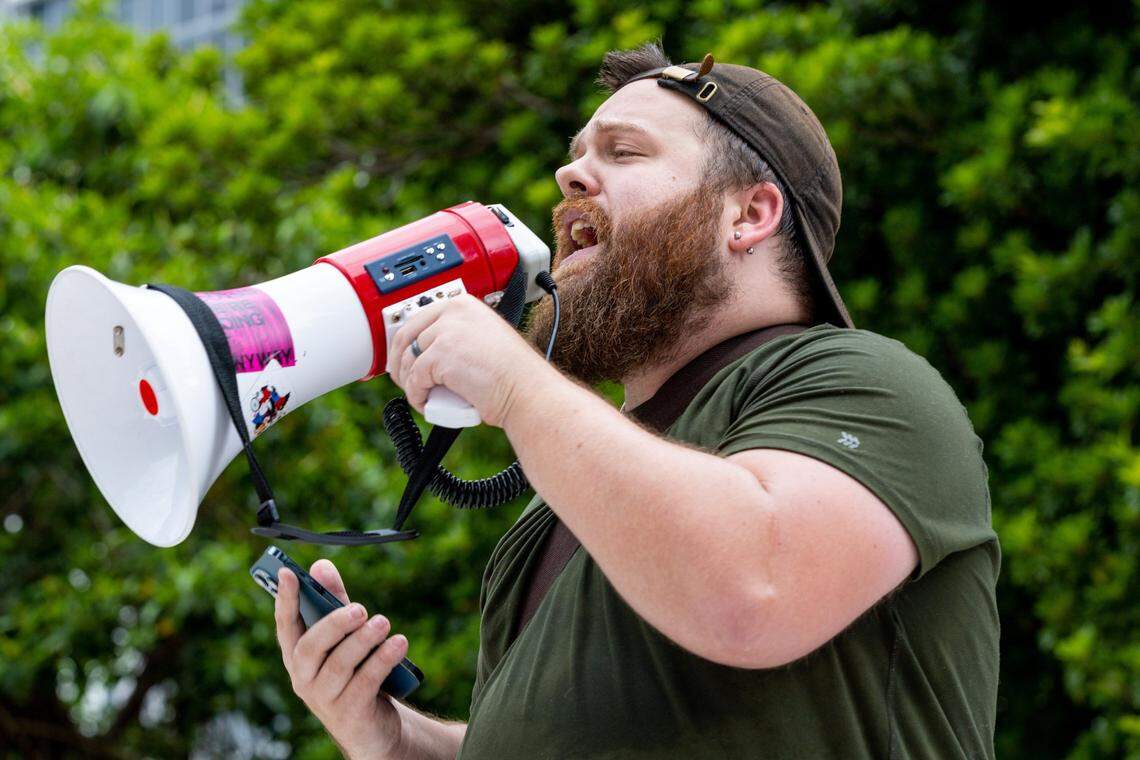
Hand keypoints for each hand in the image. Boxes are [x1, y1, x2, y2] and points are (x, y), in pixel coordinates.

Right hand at [275, 559, 409, 759]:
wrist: (373, 725)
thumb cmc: (354, 672)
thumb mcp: (345, 635)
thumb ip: (333, 601)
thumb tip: (321, 566)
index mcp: (297, 656)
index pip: (285, 626)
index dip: (284, 600)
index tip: (287, 573)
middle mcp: (304, 679)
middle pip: (309, 649)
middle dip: (334, 625)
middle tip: (360, 609)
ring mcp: (325, 699)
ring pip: (339, 665)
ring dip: (363, 641)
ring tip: (383, 623)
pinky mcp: (350, 714)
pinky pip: (365, 683)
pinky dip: (382, 660)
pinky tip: (399, 643)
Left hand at [385, 293, 553, 427]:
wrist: (527, 391)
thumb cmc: (512, 374)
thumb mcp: (481, 341)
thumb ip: (456, 337)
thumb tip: (424, 352)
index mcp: (463, 304)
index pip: (418, 319)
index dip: (405, 343)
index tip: (402, 359)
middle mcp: (453, 312)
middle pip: (406, 336)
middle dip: (399, 363)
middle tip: (404, 381)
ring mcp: (446, 332)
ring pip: (408, 360)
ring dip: (409, 383)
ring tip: (422, 396)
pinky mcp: (441, 355)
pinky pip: (415, 379)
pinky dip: (417, 396)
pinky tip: (427, 404)